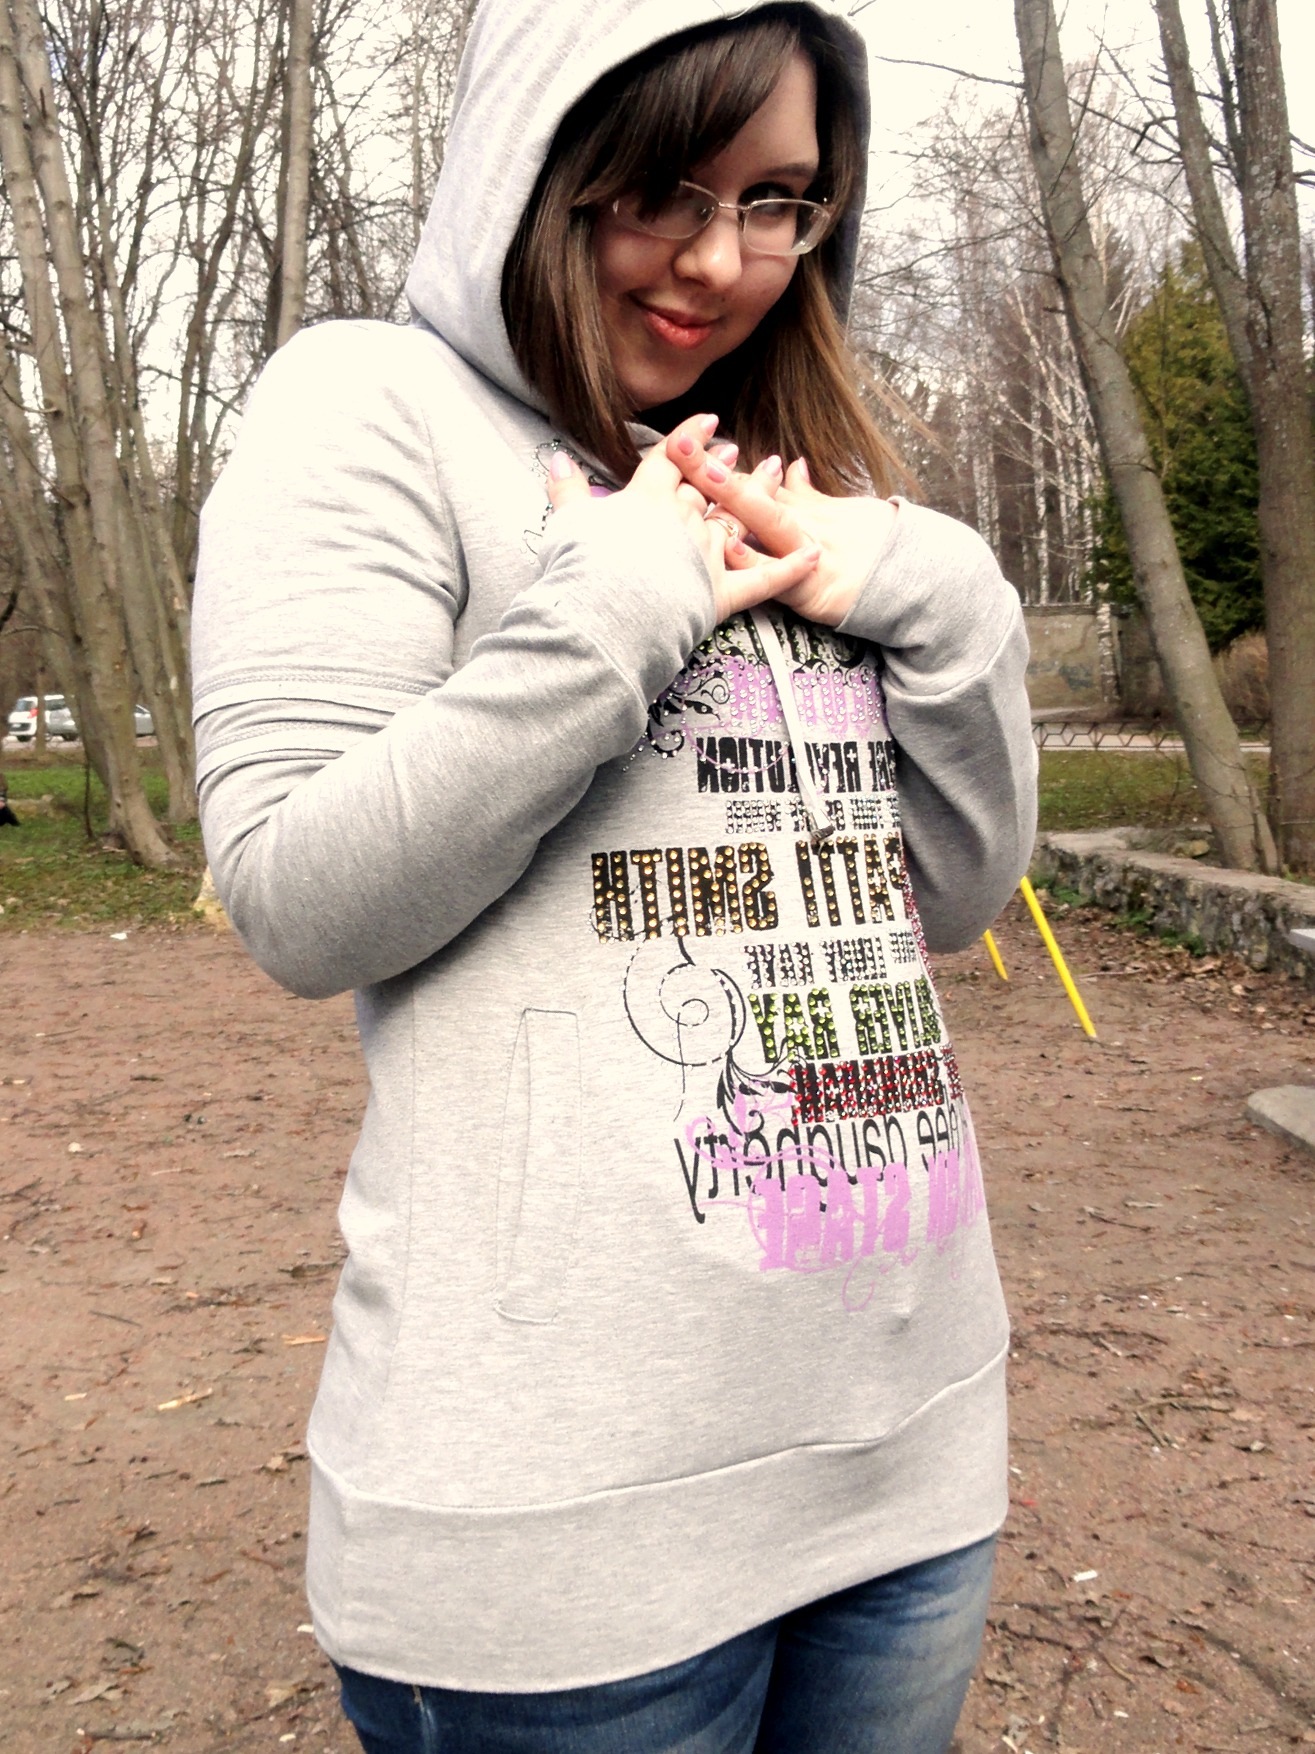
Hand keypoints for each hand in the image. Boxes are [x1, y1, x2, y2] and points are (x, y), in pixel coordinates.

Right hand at [545, 413, 820, 624]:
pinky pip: (765, 579)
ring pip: (739, 519)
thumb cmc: (581, 570)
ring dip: (759, 497)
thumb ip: (566, 489)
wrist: (606, 614)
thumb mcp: (566, 524)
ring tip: (772, 475)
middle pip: (709, 486)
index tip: (706, 422)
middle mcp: (684, 518)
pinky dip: (791, 567)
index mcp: (647, 499)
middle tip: (736, 450)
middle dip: (723, 467)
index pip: (671, 461)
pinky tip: (815, 553)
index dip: (689, 441)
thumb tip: (557, 456)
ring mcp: (708, 554)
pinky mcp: (724, 593)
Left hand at [664, 435, 898, 627]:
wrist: (910, 579)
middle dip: (713, 469)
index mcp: (797, 511)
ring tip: (702, 478)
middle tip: (679, 444)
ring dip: (734, 499)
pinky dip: (758, 560)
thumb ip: (807, 495)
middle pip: (750, 491)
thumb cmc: (874, 548)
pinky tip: (734, 546)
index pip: (751, 480)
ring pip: (765, 522)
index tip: (686, 435)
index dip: (718, 461)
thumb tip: (792, 465)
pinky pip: (779, 575)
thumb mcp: (839, 515)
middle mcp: (798, 527)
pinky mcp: (811, 590)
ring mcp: (804, 555)